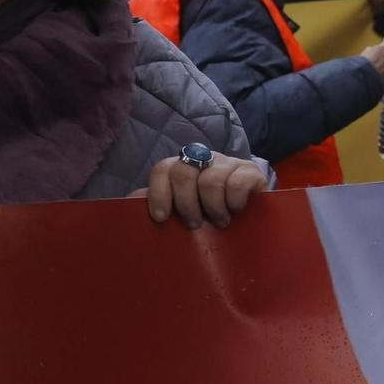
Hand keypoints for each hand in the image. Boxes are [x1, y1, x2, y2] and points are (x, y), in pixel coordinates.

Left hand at [135, 151, 267, 229]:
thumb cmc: (210, 217)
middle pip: (183, 172)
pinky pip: (237, 182)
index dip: (159, 193)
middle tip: (194, 224)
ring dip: (213, 208)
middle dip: (186, 204)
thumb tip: (131, 203)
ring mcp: (228, 163)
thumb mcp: (181, 213)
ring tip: (219, 223)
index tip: (161, 218)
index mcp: (182, 167)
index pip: (163, 169)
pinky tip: (236, 211)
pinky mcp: (252, 172)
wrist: (252, 219)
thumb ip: (158, 205)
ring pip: (210, 180)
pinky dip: (234, 202)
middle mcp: (203, 159)